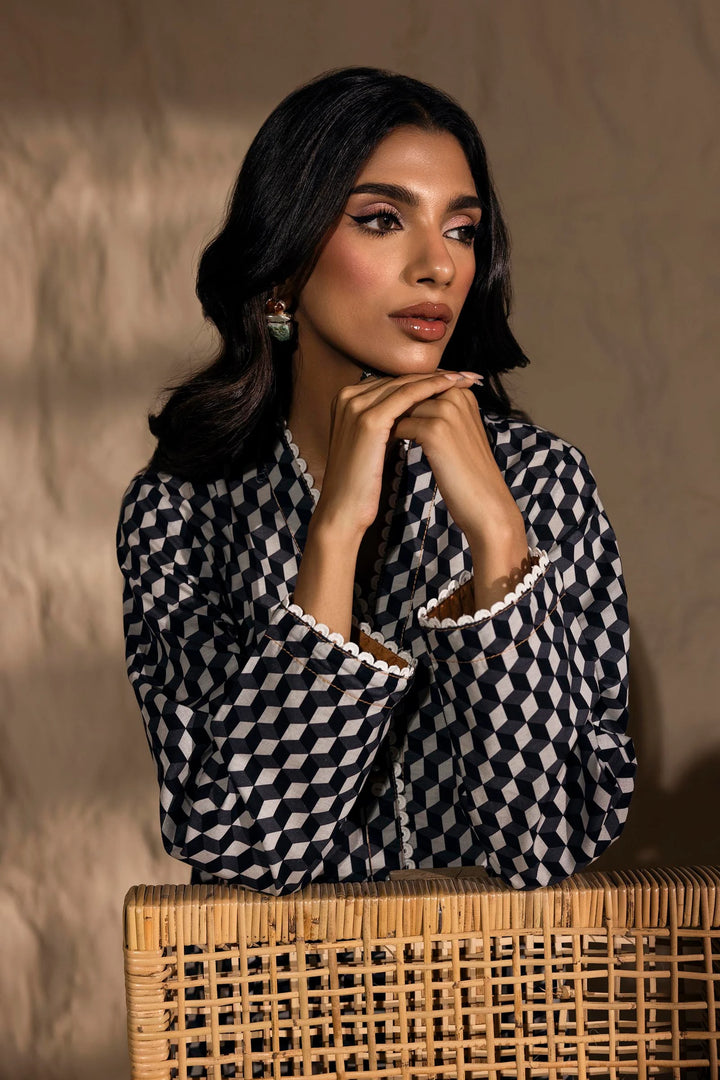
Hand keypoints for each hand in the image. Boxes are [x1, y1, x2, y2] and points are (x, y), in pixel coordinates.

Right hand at [312, 369, 478, 541]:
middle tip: (464, 373)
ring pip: (405, 384)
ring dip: (438, 378)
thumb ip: (387, 422)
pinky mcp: (369, 419)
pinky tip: (452, 386)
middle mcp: (347, 396)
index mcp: (346, 400)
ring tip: (464, 377)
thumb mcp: (374, 442)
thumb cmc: (363, 482)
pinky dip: (431, 388)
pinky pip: (406, 396)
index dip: (423, 379)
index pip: (392, 382)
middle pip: (398, 379)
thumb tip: (413, 412)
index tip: (451, 378)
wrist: (344, 509)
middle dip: (434, 375)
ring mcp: (356, 405)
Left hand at [390, 382, 526, 551]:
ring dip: (392, 427)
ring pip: (401, 410)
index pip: (418, 387)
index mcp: (462, 392)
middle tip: (386, 436)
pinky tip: (396, 455)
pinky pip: (399, 427)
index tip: (395, 423)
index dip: (402, 405)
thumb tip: (401, 403)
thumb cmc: (466, 470)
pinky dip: (394, 442)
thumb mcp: (456, 431)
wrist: (485, 502)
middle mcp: (456, 394)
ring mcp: (447, 410)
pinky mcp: (436, 430)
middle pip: (408, 395)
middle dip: (395, 414)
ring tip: (391, 446)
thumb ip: (435, 411)